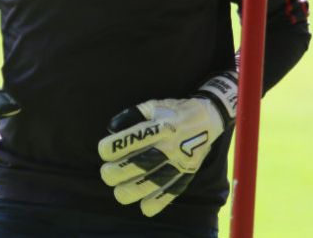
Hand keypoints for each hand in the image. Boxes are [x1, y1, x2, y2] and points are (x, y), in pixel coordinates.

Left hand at [97, 72, 236, 216]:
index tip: (103, 150)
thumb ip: (132, 114)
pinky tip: (145, 208)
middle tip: (106, 174)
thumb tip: (111, 128)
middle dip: (120, 171)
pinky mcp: (188, 172)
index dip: (116, 145)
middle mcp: (171, 144)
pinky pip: (175, 189)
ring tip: (119, 193)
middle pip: (144, 163)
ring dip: (135, 189)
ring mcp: (181, 160)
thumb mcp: (154, 105)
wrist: (209, 118)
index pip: (136, 137)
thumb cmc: (174, 111)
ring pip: (157, 180)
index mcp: (161, 125)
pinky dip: (160, 201)